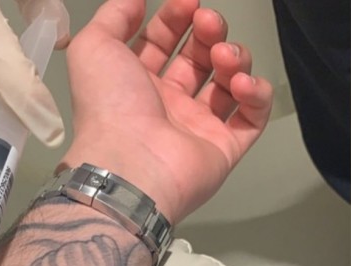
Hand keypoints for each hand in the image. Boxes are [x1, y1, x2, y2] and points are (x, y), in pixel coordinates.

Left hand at [61, 0, 273, 223]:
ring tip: (224, 57)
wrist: (131, 164)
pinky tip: (241, 83)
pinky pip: (252, 117)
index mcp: (135, 81)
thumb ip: (114, 15)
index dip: (176, 17)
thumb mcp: (94, 47)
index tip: (188, 1)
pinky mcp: (224, 148)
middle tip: (209, 24)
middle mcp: (167, 103)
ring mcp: (197, 126)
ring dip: (233, 59)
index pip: (162, 42)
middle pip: (199, 58)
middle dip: (209, 33)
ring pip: (227, 83)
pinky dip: (255, 95)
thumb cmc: (110, 105)